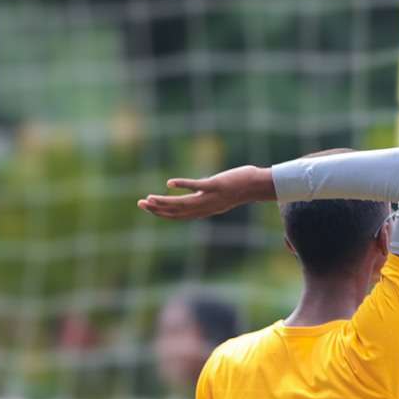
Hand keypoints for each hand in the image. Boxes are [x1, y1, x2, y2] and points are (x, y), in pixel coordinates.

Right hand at [137, 165, 275, 218]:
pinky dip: (183, 185)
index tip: (147, 208)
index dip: (163, 213)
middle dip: (158, 209)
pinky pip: (197, 186)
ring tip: (149, 198)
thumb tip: (196, 193)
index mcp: (206, 210)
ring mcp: (211, 197)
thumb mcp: (220, 196)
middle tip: (140, 204)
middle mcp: (207, 206)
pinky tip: (169, 183)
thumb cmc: (240, 188)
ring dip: (165, 201)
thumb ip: (206, 196)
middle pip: (178, 212)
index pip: (180, 216)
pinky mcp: (216, 185)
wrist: (258, 186)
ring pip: (184, 203)